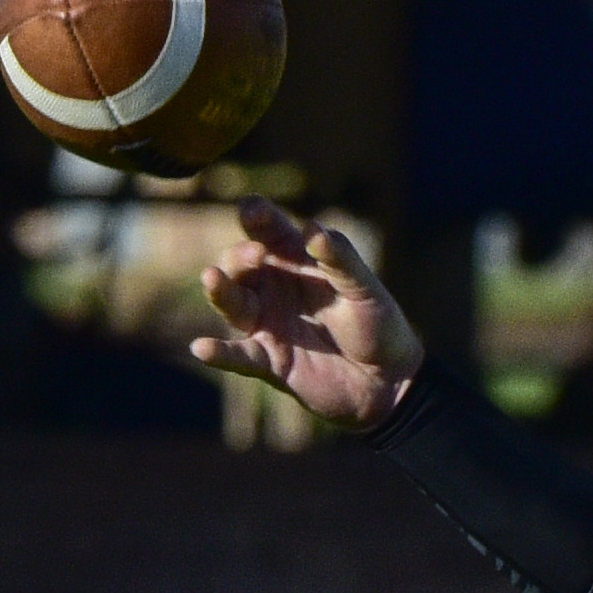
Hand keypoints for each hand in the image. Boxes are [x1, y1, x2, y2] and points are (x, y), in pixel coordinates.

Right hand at [193, 196, 423, 428]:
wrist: (390, 381)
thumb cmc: (378, 325)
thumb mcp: (364, 288)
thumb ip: (341, 259)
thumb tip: (313, 229)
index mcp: (296, 261)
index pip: (267, 231)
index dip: (256, 217)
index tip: (253, 211)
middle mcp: (273, 288)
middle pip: (240, 264)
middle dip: (241, 256)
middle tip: (257, 255)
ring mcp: (268, 323)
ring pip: (232, 303)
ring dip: (220, 290)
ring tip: (212, 278)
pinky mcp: (270, 360)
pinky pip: (239, 356)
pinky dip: (220, 354)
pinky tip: (202, 348)